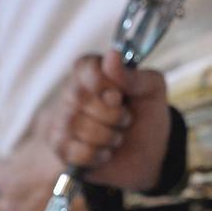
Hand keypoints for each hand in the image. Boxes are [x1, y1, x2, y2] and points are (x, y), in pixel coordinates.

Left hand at [0, 133, 100, 210]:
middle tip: (33, 210)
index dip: (13, 184)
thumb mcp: (51, 128)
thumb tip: (41, 123)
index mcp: (7, 177)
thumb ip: (38, 133)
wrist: (100, 171)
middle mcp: (10, 204)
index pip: (0, 183)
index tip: (30, 183)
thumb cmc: (77, 146)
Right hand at [42, 54, 171, 191]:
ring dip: (107, 136)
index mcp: (93, 71)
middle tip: (126, 119)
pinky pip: (73, 151)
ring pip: (75, 125)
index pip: (87, 67)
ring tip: (117, 137)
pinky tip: (105, 153)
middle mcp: (72, 91)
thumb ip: (133, 75)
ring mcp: (62, 119)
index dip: (104, 83)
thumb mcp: (152, 91)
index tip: (120, 95)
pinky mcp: (59, 147)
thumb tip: (112, 55)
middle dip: (112, 114)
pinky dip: (96, 155)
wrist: (147, 155)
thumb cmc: (147, 115)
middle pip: (79, 97)